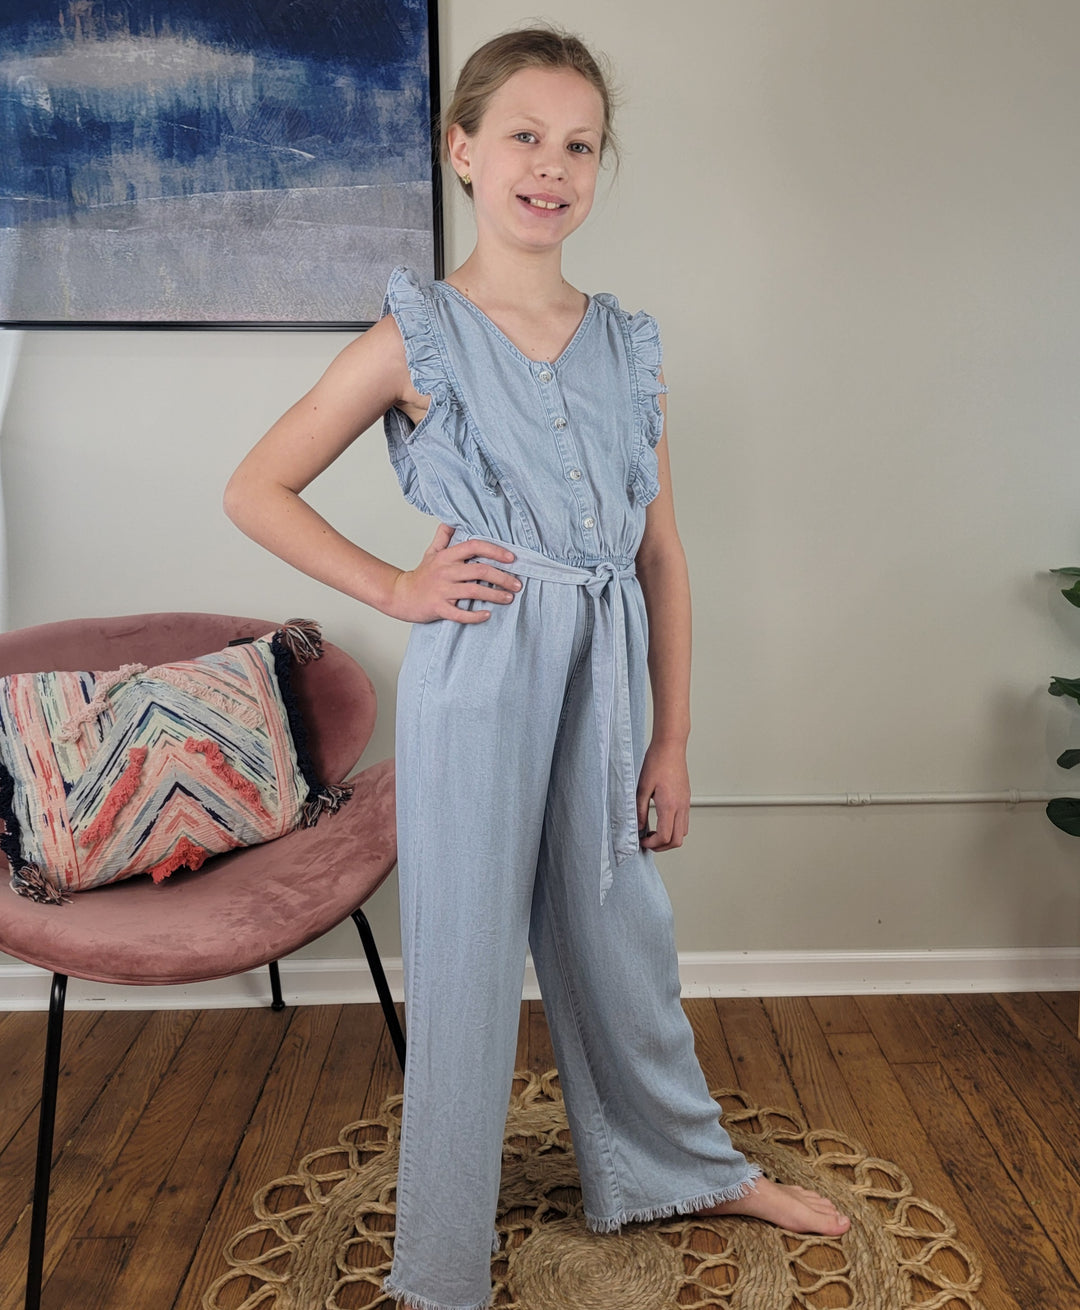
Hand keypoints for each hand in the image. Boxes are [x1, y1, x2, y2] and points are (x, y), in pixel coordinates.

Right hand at [388, 523, 521, 622]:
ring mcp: (442, 590)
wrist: (401, 595)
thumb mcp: (432, 552)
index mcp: (447, 556)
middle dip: (502, 577)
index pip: (474, 546)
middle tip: (517, 584)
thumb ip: (444, 536)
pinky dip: (475, 616)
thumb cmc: (421, 575)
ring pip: (474, 592)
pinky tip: (487, 614)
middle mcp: (446, 571)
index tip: (512, 558)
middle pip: (480, 571)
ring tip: (509, 598)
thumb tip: (452, 520)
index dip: (495, 551)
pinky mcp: (438, 608)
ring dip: (495, 595)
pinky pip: (460, 614)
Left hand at [636, 740, 689, 851]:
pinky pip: (684, 821)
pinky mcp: (686, 798)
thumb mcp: (642, 787)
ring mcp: (686, 803)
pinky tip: (661, 820)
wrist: (670, 747)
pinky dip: (674, 827)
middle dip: (662, 846)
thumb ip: (640, 810)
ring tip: (654, 831)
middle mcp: (681, 806)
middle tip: (648, 842)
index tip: (642, 841)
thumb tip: (639, 827)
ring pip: (682, 832)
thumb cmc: (656, 762)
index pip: (665, 837)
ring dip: (669, 838)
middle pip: (677, 840)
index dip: (652, 844)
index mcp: (669, 805)